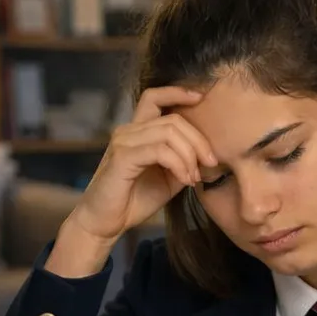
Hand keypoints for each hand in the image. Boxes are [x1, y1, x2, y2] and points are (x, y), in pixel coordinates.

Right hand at [48, 86, 211, 275]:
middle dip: (199, 140)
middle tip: (211, 163)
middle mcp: (128, 131)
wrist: (106, 223)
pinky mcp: (122, 157)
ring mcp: (123, 142)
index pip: (154, 97)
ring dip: (190, 155)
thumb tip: (208, 155)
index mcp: (138, 132)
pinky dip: (179, 164)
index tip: (201, 97)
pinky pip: (160, 151)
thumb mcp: (168, 178)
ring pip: (169, 132)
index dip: (177, 92)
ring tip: (194, 177)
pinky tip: (185, 180)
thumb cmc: (135, 200)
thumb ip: (184, 161)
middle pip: (173, 119)